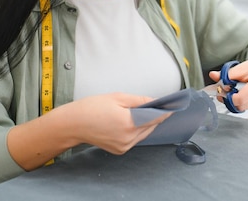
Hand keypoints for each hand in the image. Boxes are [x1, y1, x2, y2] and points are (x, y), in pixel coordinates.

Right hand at [8, 93, 169, 169]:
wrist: (73, 124)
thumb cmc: (92, 107)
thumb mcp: (117, 97)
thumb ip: (140, 100)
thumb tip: (156, 101)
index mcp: (128, 123)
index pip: (155, 117)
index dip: (165, 111)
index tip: (174, 105)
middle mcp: (128, 138)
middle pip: (150, 126)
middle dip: (155, 116)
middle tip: (159, 105)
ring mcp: (124, 146)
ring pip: (144, 134)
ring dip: (146, 123)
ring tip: (145, 111)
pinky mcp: (120, 150)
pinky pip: (135, 139)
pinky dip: (137, 130)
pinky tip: (133, 121)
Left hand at [208, 51, 247, 111]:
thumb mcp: (242, 67)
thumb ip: (227, 74)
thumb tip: (213, 76)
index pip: (240, 99)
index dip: (229, 96)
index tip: (225, 89)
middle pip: (240, 105)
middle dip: (232, 98)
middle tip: (229, 89)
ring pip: (243, 108)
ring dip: (237, 100)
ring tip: (239, 89)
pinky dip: (244, 101)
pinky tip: (246, 93)